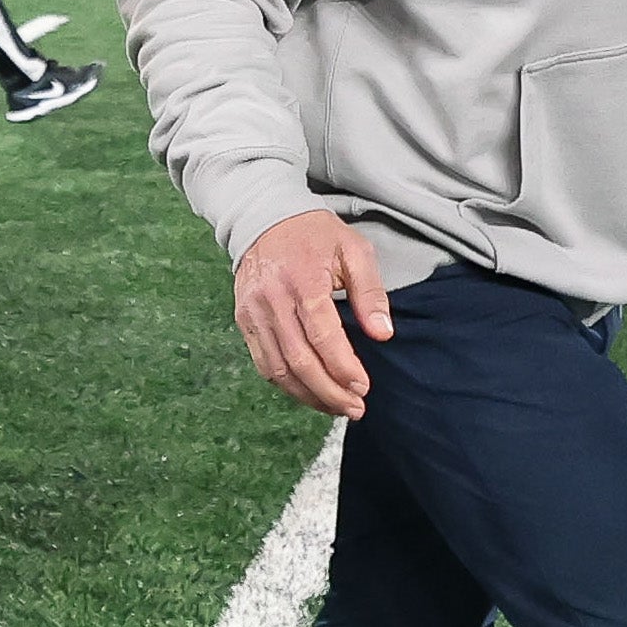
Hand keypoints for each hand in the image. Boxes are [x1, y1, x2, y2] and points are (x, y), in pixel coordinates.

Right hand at [233, 208, 392, 415]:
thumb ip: (371, 292)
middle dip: (329, 392)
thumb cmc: (315, 234)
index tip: (363, 387)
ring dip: (308, 395)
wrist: (266, 218)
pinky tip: (310, 392)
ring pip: (278, 369)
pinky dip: (286, 385)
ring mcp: (253, 312)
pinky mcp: (244, 320)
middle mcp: (272, 299)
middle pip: (299, 360)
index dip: (343, 367)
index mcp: (303, 280)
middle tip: (354, 408)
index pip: (322, 335)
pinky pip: (263, 363)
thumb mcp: (354, 250)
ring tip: (336, 408)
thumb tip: (383, 334)